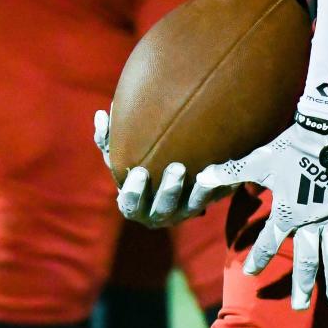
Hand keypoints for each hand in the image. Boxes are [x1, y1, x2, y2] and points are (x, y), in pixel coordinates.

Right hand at [94, 107, 227, 228]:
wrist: (172, 173)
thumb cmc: (139, 162)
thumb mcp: (121, 154)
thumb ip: (108, 139)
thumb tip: (100, 115)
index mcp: (135, 204)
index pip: (130, 204)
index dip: (134, 192)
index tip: (138, 172)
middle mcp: (158, 213)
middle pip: (163, 208)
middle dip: (170, 191)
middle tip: (178, 168)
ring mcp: (183, 210)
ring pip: (192, 207)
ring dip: (198, 191)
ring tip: (205, 171)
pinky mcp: (205, 203)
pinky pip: (215, 197)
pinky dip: (221, 185)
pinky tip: (227, 170)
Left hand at [192, 116, 327, 309]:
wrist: (324, 130)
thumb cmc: (289, 146)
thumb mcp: (257, 161)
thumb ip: (230, 173)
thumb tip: (200, 178)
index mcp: (286, 213)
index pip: (268, 243)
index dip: (258, 258)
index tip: (250, 273)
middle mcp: (310, 222)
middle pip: (304, 260)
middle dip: (300, 285)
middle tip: (299, 307)